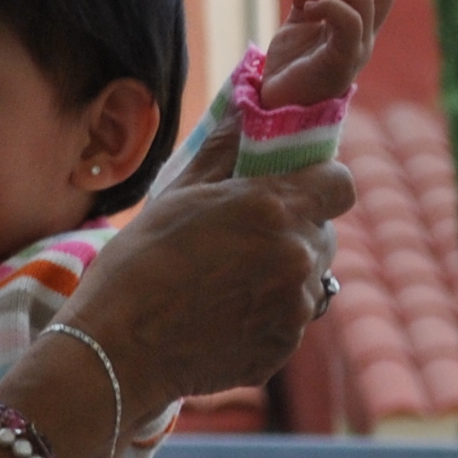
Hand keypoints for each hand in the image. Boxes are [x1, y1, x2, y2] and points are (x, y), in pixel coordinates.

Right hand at [27, 135, 351, 408]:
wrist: (117, 351)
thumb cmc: (136, 264)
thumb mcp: (177, 194)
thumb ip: (224, 150)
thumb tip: (247, 107)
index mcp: (273, 209)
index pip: (340, 183)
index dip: (319, 182)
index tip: (292, 188)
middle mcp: (297, 257)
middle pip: (324, 232)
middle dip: (294, 230)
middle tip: (242, 241)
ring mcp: (296, 308)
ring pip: (308, 278)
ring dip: (281, 275)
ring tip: (224, 284)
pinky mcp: (284, 348)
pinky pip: (292, 320)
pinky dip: (267, 315)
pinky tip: (220, 316)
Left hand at [253, 0, 394, 111]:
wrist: (274, 103)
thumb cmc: (289, 66)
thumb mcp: (299, 23)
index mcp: (357, 28)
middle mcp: (363, 39)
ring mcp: (355, 52)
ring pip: (365, 1)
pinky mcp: (341, 63)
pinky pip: (350, 23)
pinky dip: (329, 4)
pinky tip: (306, 8)